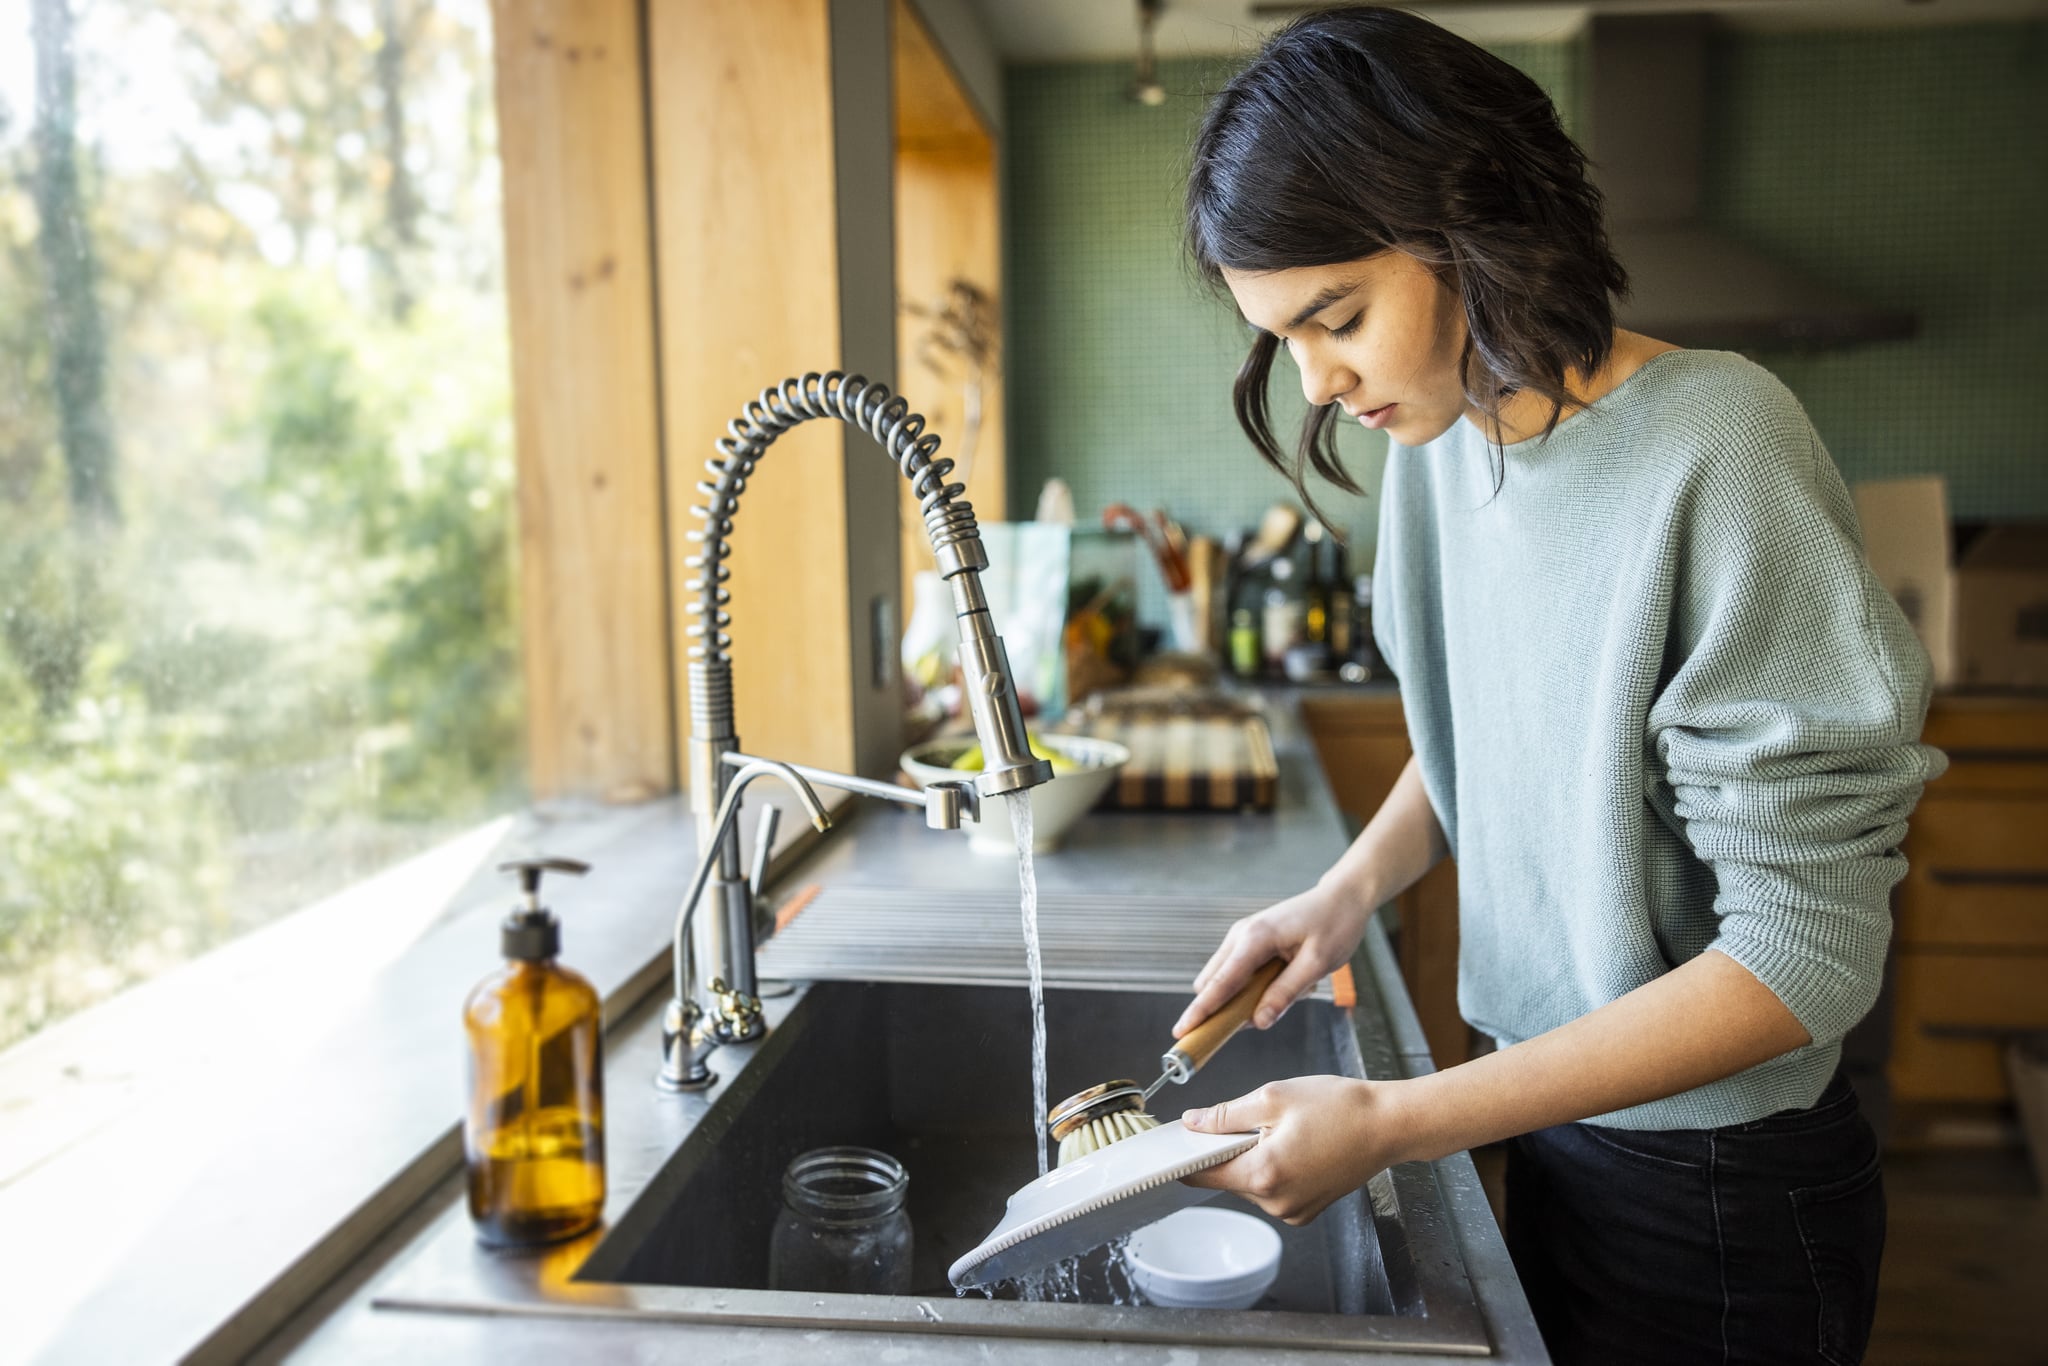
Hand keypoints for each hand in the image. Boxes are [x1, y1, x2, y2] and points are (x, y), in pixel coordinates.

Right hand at [1172, 882, 1370, 1038]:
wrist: (1342, 897)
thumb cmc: (1334, 925)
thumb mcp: (1317, 963)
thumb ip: (1285, 993)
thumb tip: (1258, 1022)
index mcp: (1255, 939)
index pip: (1220, 983)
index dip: (1200, 1011)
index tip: (1181, 1032)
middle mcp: (1240, 935)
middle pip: (1212, 983)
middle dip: (1222, 1008)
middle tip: (1259, 1018)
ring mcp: (1243, 937)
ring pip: (1225, 979)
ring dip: (1246, 997)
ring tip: (1294, 984)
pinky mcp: (1251, 941)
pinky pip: (1240, 973)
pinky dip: (1255, 986)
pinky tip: (1291, 976)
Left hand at [1179, 1076, 1410, 1224]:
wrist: (1389, 1125)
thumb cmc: (1340, 1107)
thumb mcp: (1274, 1097)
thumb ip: (1226, 1115)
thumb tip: (1193, 1123)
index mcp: (1263, 1175)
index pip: (1203, 1174)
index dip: (1187, 1154)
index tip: (1179, 1139)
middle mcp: (1276, 1203)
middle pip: (1228, 1177)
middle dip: (1231, 1148)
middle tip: (1255, 1117)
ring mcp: (1293, 1212)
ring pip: (1251, 1182)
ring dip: (1255, 1156)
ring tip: (1287, 1130)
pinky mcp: (1307, 1210)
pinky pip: (1274, 1189)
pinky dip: (1274, 1167)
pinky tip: (1298, 1145)